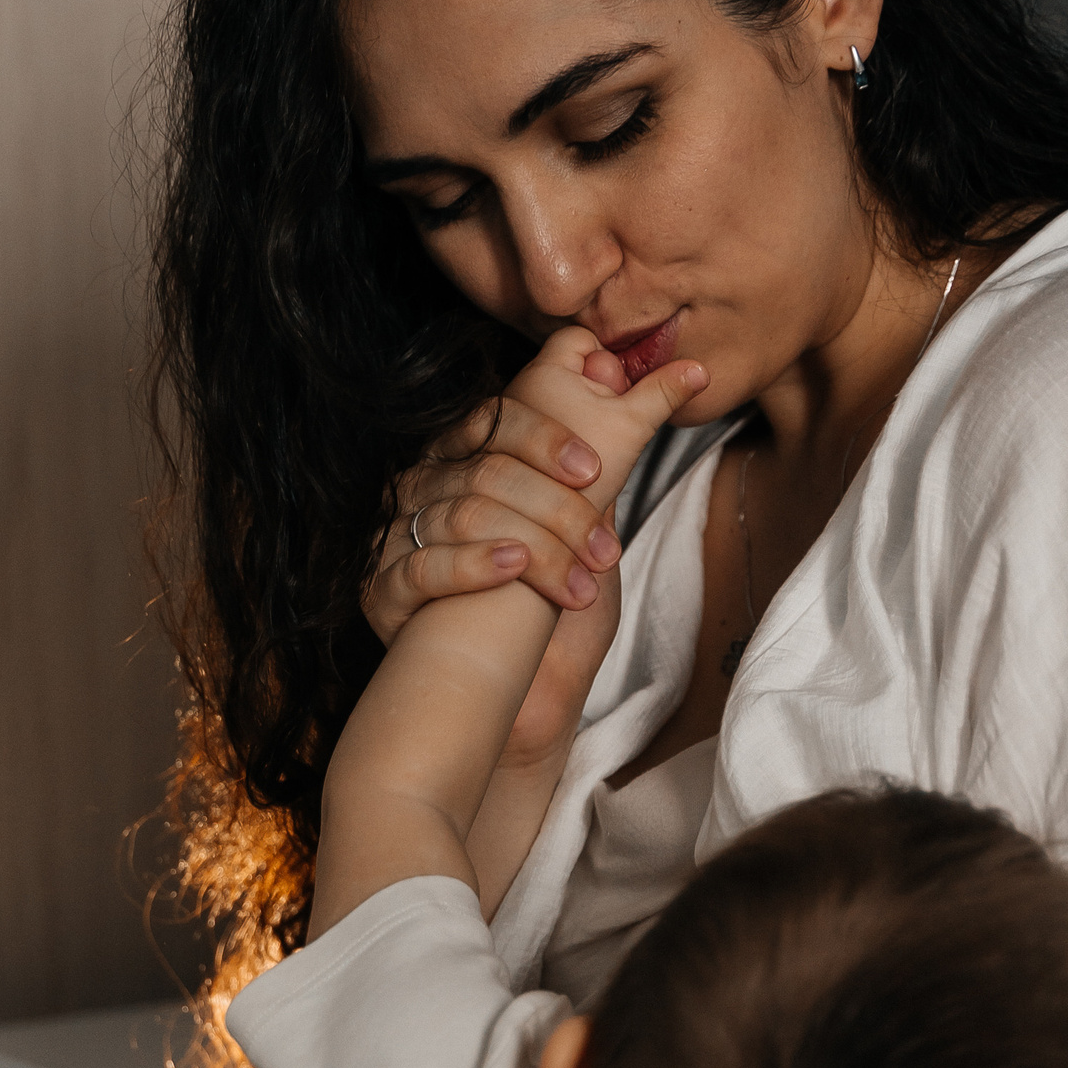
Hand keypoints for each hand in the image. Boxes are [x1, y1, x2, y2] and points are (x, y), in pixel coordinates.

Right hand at [366, 339, 704, 646]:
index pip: (498, 420)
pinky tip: (511, 569)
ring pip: (464, 516)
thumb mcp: (593, 521)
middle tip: (603, 551)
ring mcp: (399, 534)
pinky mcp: (382, 589)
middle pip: (488, 471)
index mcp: (468, 453)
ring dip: (534, 550)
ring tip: (579, 584)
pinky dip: (470, 565)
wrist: (529, 690)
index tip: (595, 472)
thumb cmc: (555, 601)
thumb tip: (684, 378)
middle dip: (556, 511)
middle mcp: (427, 484)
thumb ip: (615, 457)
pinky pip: (420, 566)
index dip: (546, 439)